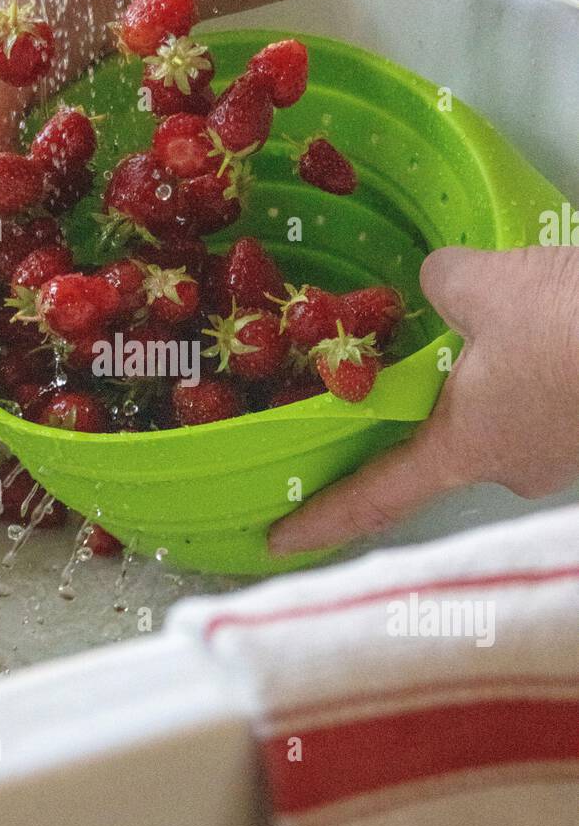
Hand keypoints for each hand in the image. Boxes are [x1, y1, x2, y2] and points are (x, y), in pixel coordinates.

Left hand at [269, 245, 578, 554]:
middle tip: (416, 364)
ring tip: (506, 323)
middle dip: (431, 406)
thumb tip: (437, 282)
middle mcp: (510, 467)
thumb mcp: (487, 284)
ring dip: (492, 378)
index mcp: (465, 449)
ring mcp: (562, 457)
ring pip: (505, 416)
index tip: (277, 543)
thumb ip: (441, 285)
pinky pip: (547, 401)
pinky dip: (535, 369)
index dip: (323, 520)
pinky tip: (548, 328)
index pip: (375, 497)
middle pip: (444, 445)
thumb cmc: (576, 320)